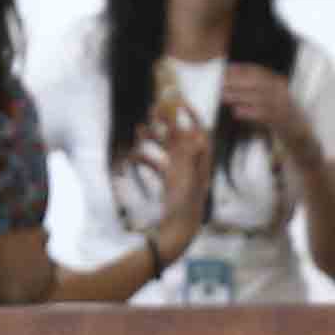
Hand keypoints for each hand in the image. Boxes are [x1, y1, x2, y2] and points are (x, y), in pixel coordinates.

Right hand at [146, 113, 214, 256]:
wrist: (177, 233)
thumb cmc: (184, 209)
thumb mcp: (187, 180)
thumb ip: (190, 157)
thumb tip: (195, 133)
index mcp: (200, 161)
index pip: (200, 131)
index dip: (191, 114)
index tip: (179, 100)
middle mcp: (192, 165)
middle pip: (180, 136)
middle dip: (167, 122)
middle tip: (152, 109)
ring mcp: (180, 173)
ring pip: (167, 149)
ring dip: (154, 138)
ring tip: (138, 129)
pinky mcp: (170, 183)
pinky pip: (158, 165)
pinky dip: (147, 158)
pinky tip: (133, 156)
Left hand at [214, 62, 319, 165]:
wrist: (302, 138)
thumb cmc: (281, 119)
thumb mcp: (271, 102)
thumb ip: (256, 93)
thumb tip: (232, 86)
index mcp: (279, 84)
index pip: (259, 72)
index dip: (242, 69)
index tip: (226, 69)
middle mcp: (282, 92)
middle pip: (258, 82)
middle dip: (238, 80)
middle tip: (221, 82)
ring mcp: (284, 107)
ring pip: (259, 97)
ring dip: (240, 95)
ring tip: (224, 95)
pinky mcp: (283, 122)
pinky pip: (264, 115)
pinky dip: (249, 112)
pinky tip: (237, 111)